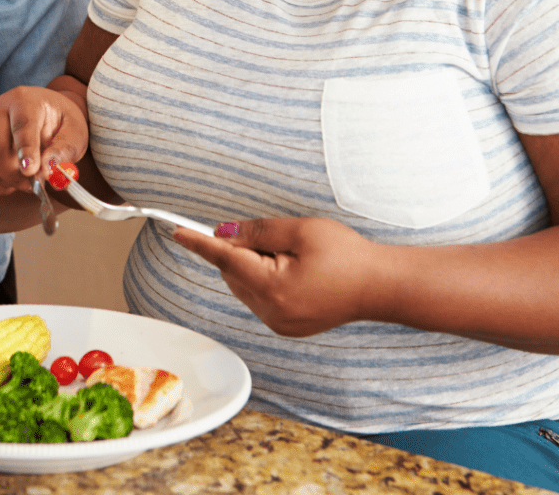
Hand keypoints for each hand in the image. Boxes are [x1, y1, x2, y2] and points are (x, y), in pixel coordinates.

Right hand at [0, 85, 88, 195]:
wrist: (46, 115)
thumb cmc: (61, 122)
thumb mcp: (75, 132)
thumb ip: (64, 150)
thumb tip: (48, 169)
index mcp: (24, 100)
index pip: (21, 125)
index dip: (25, 150)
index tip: (31, 171)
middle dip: (14, 173)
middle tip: (34, 185)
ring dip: (6, 181)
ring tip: (27, 182)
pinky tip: (10, 184)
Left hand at [173, 216, 384, 336]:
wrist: (380, 286)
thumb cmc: (347, 255)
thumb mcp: (300, 231)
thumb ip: (257, 231)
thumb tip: (224, 233)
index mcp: (274, 288)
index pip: (225, 260)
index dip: (199, 243)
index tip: (178, 232)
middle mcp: (272, 311)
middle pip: (233, 272)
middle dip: (240, 250)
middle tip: (272, 238)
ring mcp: (279, 323)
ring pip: (243, 285)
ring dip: (251, 265)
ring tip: (290, 255)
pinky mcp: (287, 326)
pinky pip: (259, 297)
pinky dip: (263, 279)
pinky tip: (292, 270)